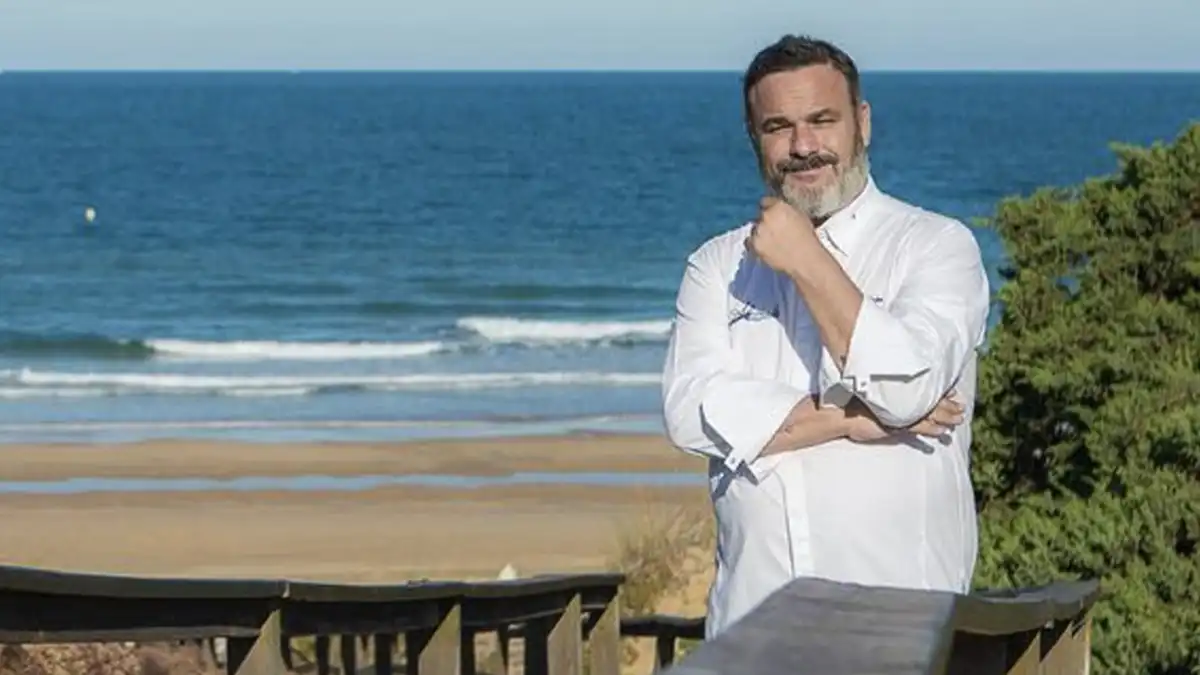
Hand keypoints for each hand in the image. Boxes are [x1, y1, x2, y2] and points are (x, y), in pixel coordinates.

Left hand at [745, 196, 816, 273]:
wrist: (804, 259)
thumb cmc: (807, 238)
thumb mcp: (800, 216)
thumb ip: (786, 210)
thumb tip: (779, 209)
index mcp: (778, 206)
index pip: (765, 201)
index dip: (768, 207)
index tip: (771, 212)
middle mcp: (766, 216)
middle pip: (759, 215)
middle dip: (764, 220)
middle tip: (772, 229)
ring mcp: (758, 231)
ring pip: (754, 229)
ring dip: (759, 232)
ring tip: (769, 240)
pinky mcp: (754, 245)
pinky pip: (749, 242)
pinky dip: (754, 244)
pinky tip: (763, 247)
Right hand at [843, 391, 965, 442]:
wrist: (840, 414)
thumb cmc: (850, 403)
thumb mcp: (869, 393)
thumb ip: (882, 392)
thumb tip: (892, 386)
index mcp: (895, 390)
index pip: (922, 388)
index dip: (938, 390)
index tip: (952, 390)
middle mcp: (899, 399)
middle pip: (928, 400)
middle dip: (947, 404)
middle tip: (961, 406)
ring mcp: (897, 412)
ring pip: (927, 413)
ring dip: (944, 417)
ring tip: (958, 420)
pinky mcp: (895, 425)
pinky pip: (918, 427)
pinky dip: (931, 430)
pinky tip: (941, 433)